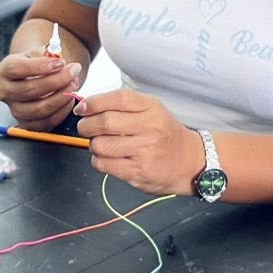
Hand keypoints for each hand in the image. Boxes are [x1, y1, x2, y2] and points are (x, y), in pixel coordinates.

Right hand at [0, 51, 81, 131]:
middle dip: (57, 80)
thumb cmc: (38, 63)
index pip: (17, 69)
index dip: (40, 66)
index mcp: (5, 70)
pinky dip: (62, 111)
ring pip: (40, 109)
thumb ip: (49, 52)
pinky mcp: (27, 124)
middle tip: (74, 71)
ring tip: (74, 84)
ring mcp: (15, 110)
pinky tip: (70, 99)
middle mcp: (5, 92)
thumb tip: (59, 58)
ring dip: (62, 97)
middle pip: (30, 89)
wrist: (34, 78)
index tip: (61, 62)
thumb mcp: (40, 52)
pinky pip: (47, 122)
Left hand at [74, 90, 203, 195]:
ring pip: (101, 146)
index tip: (82, 108)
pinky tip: (108, 157)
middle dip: (86, 125)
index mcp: (152, 109)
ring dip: (93, 145)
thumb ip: (123, 106)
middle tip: (85, 127)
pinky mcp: (138, 173)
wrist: (190, 162)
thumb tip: (86, 106)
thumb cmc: (164, 133)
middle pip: (105, 122)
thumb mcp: (152, 110)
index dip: (94, 102)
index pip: (118, 99)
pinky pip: (104, 165)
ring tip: (101, 144)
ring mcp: (145, 152)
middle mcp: (150, 129)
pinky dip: (99, 160)